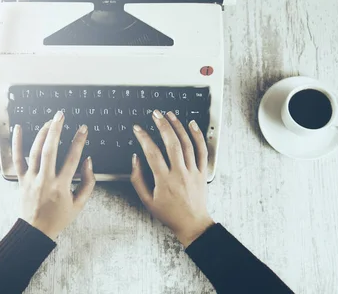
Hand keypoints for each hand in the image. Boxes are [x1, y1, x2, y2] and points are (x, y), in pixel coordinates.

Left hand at [12, 111, 95, 239]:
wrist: (35, 231)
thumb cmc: (59, 218)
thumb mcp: (79, 204)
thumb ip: (88, 183)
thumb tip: (89, 162)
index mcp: (61, 187)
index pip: (72, 159)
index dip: (78, 142)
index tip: (83, 129)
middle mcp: (45, 180)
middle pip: (50, 150)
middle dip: (56, 130)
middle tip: (61, 115)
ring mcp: (31, 179)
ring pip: (35, 151)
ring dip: (42, 133)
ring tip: (49, 121)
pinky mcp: (21, 179)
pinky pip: (17, 158)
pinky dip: (17, 142)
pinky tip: (18, 128)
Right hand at [131, 110, 214, 247]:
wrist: (192, 223)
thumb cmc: (168, 213)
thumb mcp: (146, 200)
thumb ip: (137, 179)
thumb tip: (135, 159)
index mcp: (164, 181)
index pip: (152, 153)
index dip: (143, 138)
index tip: (137, 128)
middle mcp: (180, 174)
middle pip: (171, 143)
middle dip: (162, 125)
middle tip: (155, 114)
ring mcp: (193, 172)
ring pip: (187, 144)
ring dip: (178, 126)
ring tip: (169, 115)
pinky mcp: (202, 172)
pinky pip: (202, 151)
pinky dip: (198, 136)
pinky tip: (191, 124)